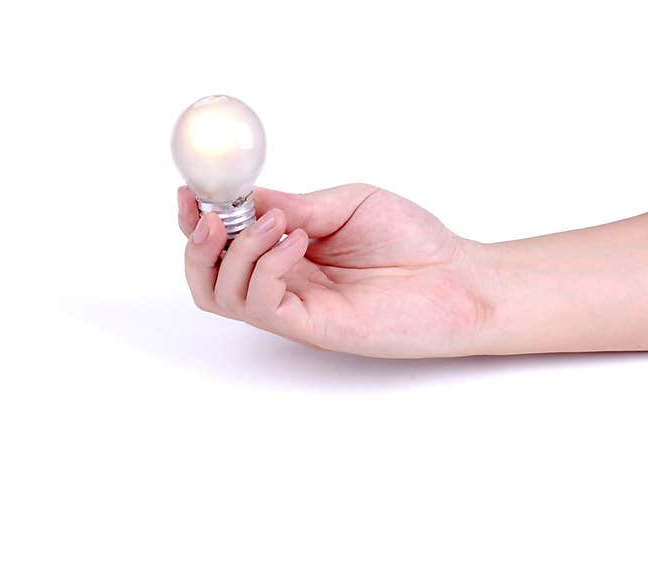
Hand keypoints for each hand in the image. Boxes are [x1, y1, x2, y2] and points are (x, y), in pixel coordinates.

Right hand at [177, 184, 490, 357]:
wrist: (458, 278)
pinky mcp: (310, 327)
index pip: (224, 242)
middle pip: (207, 276)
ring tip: (275, 225)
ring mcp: (293, 307)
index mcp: (286, 251)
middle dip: (198, 243)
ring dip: (234, 253)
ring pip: (222, 294)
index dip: (199, 218)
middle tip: (211, 215)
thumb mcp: (347, 203)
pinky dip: (265, 268)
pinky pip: (261, 304)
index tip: (190, 190)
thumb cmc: (412, 241)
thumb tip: (246, 197)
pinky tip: (297, 242)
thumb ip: (295, 205)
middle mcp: (282, 282)